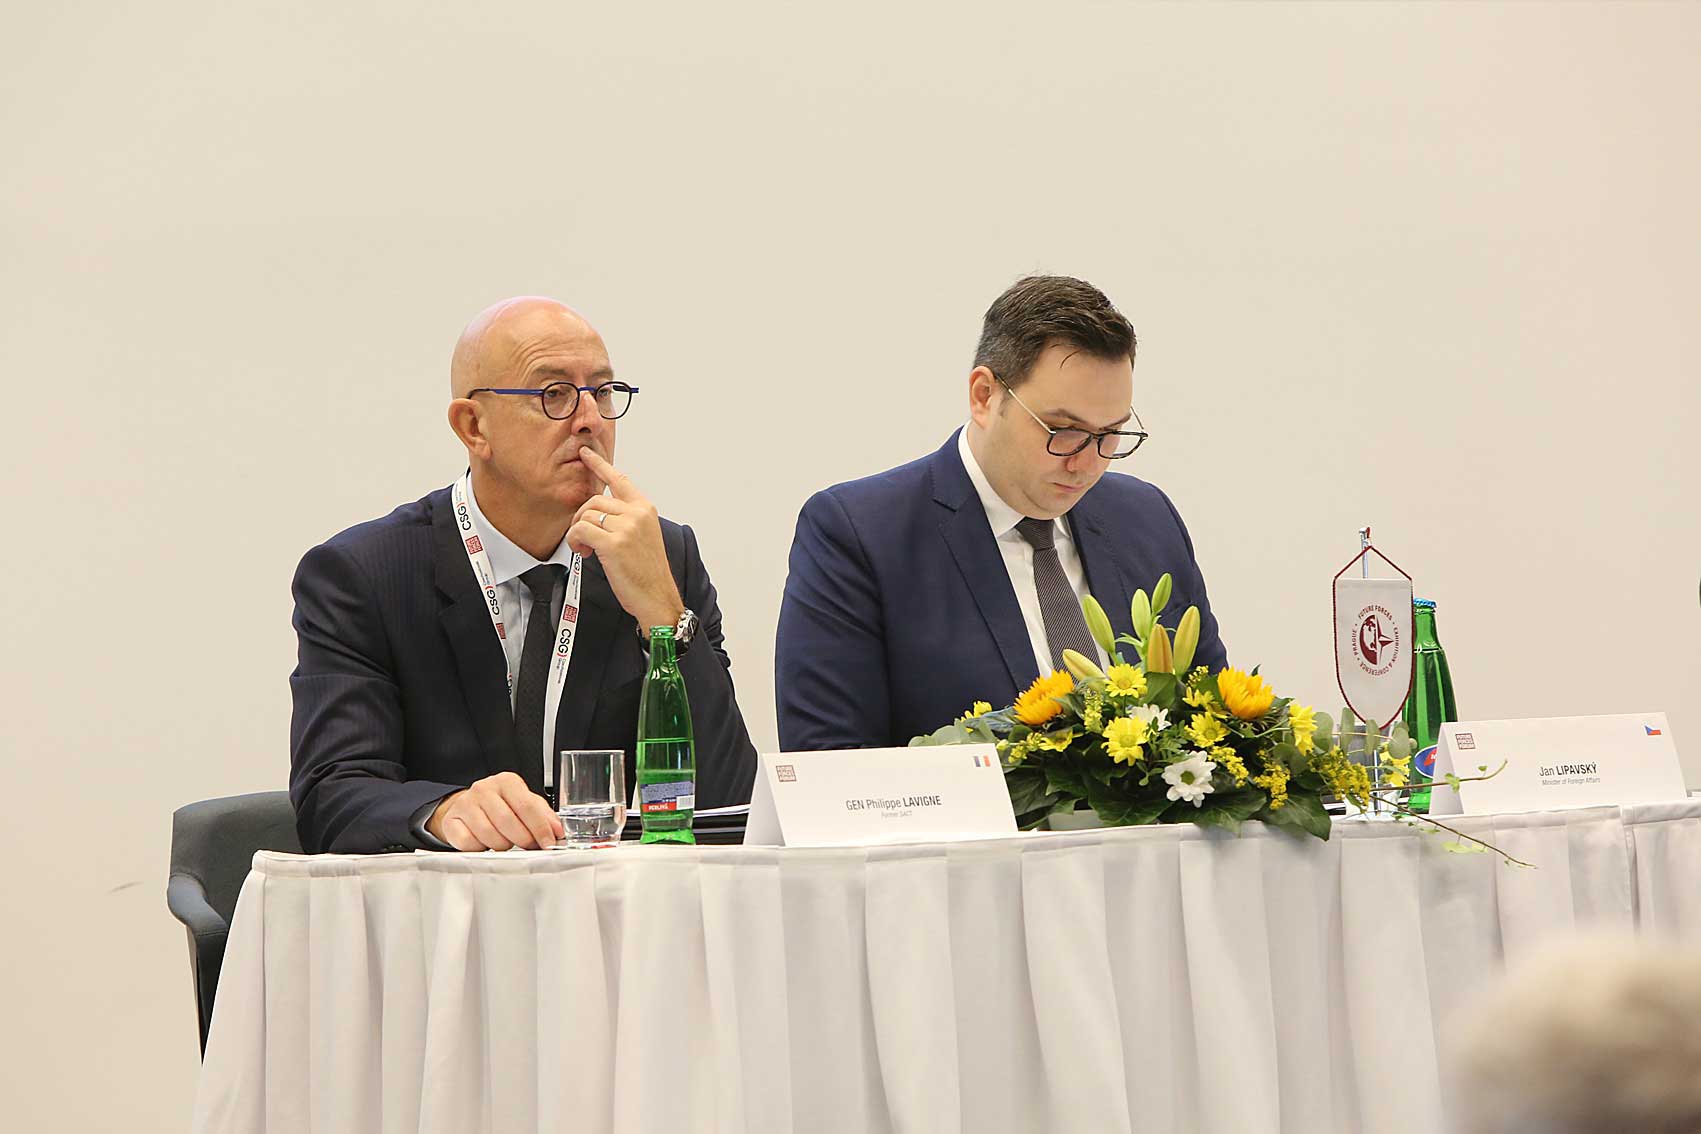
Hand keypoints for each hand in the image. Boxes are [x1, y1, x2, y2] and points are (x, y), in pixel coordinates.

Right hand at [426, 772, 563, 850]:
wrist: (467, 808)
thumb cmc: (501, 806)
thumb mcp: (524, 804)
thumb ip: (543, 816)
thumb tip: (557, 831)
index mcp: (507, 782)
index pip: (527, 806)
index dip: (540, 828)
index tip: (548, 843)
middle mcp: (484, 789)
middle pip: (508, 821)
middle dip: (523, 839)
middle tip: (529, 846)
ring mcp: (465, 804)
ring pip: (489, 835)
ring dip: (502, 845)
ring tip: (506, 842)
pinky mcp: (451, 821)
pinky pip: (469, 843)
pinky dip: (480, 848)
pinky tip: (485, 843)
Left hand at [567, 449, 685, 631]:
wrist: (657, 597)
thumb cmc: (648, 572)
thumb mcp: (643, 537)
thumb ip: (626, 520)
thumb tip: (598, 515)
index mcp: (645, 509)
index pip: (620, 480)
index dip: (600, 464)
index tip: (586, 453)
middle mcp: (637, 514)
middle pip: (595, 501)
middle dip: (581, 518)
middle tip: (582, 538)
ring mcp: (626, 527)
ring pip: (585, 515)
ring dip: (577, 533)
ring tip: (585, 549)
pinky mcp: (613, 543)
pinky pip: (580, 531)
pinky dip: (575, 541)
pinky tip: (583, 552)